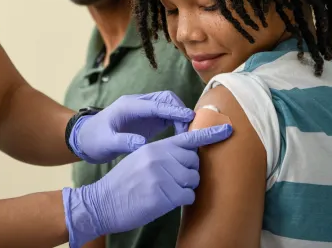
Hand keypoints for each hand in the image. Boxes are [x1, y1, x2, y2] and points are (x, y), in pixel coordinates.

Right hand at [62, 124, 233, 247]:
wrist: (102, 202)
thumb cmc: (124, 182)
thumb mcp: (140, 159)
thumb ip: (163, 153)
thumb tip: (188, 155)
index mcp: (155, 146)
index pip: (188, 138)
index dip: (211, 134)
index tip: (228, 130)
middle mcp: (160, 157)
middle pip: (194, 162)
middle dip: (188, 172)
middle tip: (170, 180)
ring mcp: (163, 176)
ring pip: (193, 180)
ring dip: (184, 188)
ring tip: (164, 191)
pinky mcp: (164, 195)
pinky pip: (188, 197)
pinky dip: (181, 200)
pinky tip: (164, 201)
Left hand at [69, 91, 195, 163]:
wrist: (85, 139)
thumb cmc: (94, 140)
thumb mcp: (105, 143)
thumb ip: (122, 142)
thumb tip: (141, 144)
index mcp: (128, 106)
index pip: (155, 104)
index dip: (172, 110)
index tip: (189, 117)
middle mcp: (138, 104)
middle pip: (165, 99)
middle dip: (179, 110)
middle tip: (187, 131)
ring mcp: (143, 111)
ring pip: (167, 106)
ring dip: (179, 116)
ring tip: (186, 135)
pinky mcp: (147, 119)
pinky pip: (166, 116)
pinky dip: (176, 122)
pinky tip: (181, 136)